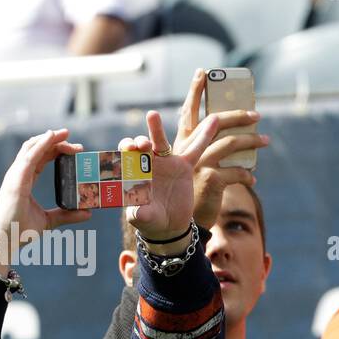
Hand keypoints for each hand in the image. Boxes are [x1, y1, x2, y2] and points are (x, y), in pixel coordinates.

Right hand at [0, 128, 91, 270]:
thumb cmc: (19, 231)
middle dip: (55, 142)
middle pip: (37, 150)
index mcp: (24, 180)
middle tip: (75, 142)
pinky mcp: (15, 181)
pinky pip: (29, 158)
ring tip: (65, 134)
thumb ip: (67, 215)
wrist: (4, 241)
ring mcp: (15, 176)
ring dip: (49, 138)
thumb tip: (88, 213)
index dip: (55, 149)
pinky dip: (40, 145)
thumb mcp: (49, 221)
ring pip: (31, 148)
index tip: (75, 149)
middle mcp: (18, 175)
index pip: (40, 158)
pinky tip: (51, 138)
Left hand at [123, 109, 220, 243]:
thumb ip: (139, 212)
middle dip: (141, 141)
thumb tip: (138, 211)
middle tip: (143, 145)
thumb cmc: (150, 219)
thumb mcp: (142, 217)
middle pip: (142, 145)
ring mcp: (166, 162)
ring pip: (162, 142)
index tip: (128, 152)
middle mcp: (148, 162)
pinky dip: (203, 136)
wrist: (168, 225)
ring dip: (157, 129)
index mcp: (134, 171)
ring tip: (153, 114)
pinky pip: (194, 150)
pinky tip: (213, 120)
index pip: (126, 155)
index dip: (126, 152)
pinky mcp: (184, 166)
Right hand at [173, 69, 268, 227]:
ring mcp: (198, 163)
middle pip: (213, 122)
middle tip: (256, 114)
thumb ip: (207, 152)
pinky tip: (252, 180)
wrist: (177, 223)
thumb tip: (235, 139)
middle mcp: (187, 149)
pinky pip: (236, 171)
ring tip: (266, 141)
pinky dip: (247, 175)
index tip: (203, 71)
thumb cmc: (187, 193)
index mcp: (181, 143)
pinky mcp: (210, 179)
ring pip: (230, 144)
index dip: (195, 90)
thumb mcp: (193, 168)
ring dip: (251, 141)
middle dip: (236, 114)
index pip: (188, 111)